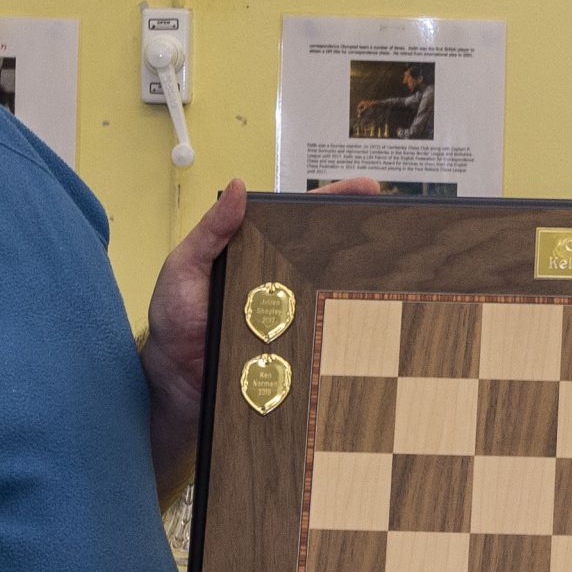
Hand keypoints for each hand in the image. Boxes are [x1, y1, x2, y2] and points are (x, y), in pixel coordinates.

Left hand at [143, 177, 378, 496]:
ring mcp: (292, 316)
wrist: (174, 384)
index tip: (368, 187)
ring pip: (332, 294)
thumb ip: (210, 231)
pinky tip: (373, 320)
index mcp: (254, 254)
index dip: (333, 201)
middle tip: (397, 225)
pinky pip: (325, 334)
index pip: (298, 220)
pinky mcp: (296, 349)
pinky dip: (348, 328)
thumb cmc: (174, 321)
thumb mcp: (184, 267)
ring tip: (397, 269)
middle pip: (326, 255)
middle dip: (363, 238)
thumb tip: (236, 187)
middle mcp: (279, 283)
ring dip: (361, 284)